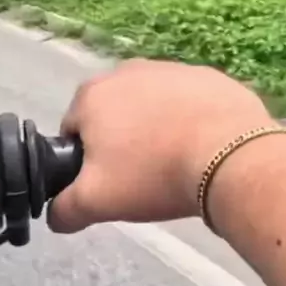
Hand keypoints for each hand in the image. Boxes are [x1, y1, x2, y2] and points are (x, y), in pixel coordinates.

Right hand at [48, 59, 270, 232]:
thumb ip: (65, 209)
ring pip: (153, 107)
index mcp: (92, 95)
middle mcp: (127, 70)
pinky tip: (204, 150)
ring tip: (175, 165)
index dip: (86, 161)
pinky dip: (191, 123)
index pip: (73, 131)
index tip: (109, 183)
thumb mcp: (97, 202)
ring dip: (157, 131)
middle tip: (142, 178)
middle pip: (114, 116)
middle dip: (122, 143)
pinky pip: (190, 104)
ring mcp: (172, 69)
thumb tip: (55, 217)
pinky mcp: (211, 77)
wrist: (230, 158)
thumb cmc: (153, 175)